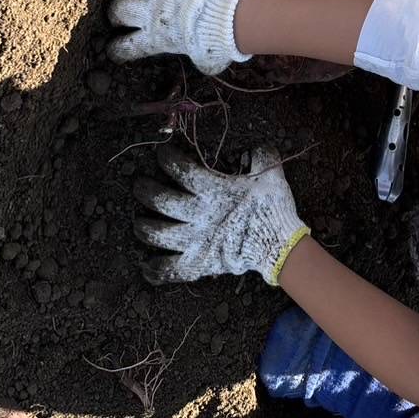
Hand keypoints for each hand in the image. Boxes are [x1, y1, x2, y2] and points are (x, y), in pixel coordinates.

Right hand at [108, 0, 253, 74]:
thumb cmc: (216, 43)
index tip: (117, 45)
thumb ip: (196, 58)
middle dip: (117, 10)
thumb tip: (203, 62)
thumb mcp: (204, 59)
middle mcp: (149, 14)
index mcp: (154, 40)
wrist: (227, 19)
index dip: (117, 48)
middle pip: (118, 9)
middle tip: (128, 8)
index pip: (124, 46)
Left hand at [134, 145, 308, 286]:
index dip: (168, 159)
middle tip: (138, 185)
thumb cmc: (272, 208)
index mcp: (213, 190)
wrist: (280, 246)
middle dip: (145, 190)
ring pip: (159, 235)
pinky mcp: (199, 264)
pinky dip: (156, 269)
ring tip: (138, 222)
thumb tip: (253, 148)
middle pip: (161, 201)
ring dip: (144, 228)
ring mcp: (196, 241)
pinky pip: (171, 269)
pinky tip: (146, 266)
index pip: (181, 170)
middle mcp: (199, 214)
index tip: (162, 154)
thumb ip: (261, 156)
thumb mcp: (271, 174)